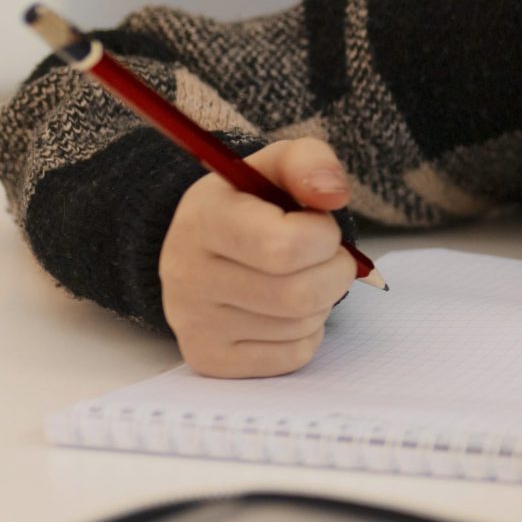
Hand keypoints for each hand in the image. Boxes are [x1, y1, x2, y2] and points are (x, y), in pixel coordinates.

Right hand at [160, 139, 358, 377]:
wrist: (204, 247)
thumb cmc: (253, 204)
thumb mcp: (277, 167)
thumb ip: (310, 163)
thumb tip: (333, 195)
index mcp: (203, 219)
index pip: (284, 247)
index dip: (324, 237)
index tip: (319, 226)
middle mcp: (186, 274)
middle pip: (297, 294)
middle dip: (335, 273)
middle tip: (328, 257)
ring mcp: (192, 323)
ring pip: (299, 326)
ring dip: (322, 301)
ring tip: (301, 278)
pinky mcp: (208, 358)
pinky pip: (291, 357)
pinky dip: (307, 334)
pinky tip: (287, 310)